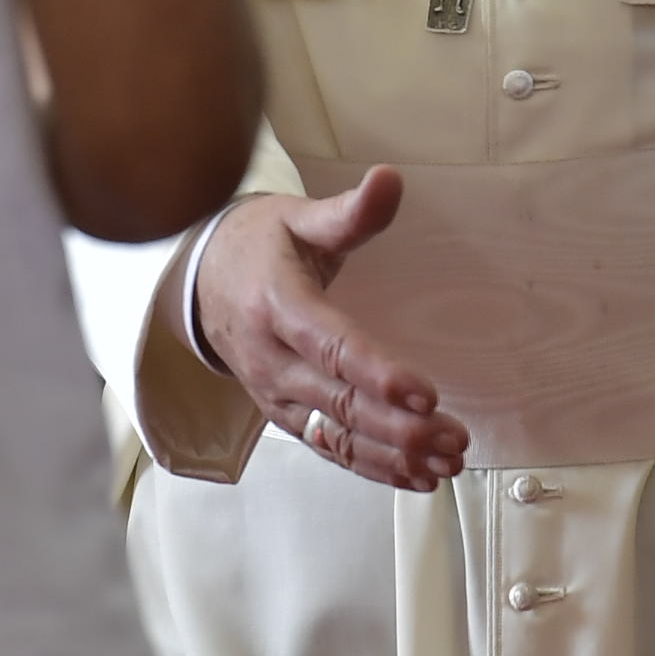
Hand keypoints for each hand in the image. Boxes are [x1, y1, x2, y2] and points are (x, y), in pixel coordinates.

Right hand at [190, 172, 466, 489]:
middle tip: (453, 436)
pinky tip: (416, 476)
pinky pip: (327, 447)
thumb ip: (349, 212)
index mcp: (276, 304)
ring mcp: (275, 393)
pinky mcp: (283, 414)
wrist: (201, 279)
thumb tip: (391, 179)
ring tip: (447, 462)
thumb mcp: (298, 217)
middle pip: (339, 401)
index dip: (377, 372)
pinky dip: (372, 468)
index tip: (425, 393)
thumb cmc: (258, 244)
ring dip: (393, 455)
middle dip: (399, 427)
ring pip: (336, 434)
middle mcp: (271, 358)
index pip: (329, 346)